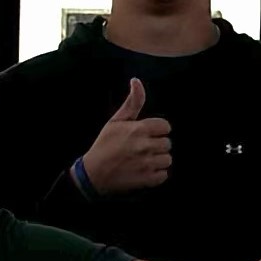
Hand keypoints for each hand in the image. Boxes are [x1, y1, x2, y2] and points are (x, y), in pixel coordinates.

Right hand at [77, 79, 173, 194]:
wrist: (93, 173)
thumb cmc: (104, 144)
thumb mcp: (115, 120)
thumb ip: (132, 102)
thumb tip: (136, 81)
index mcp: (139, 129)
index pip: (165, 126)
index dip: (157, 130)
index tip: (148, 134)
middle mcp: (145, 146)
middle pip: (167, 143)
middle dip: (157, 145)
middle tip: (143, 148)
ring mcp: (147, 164)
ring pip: (167, 159)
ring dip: (158, 160)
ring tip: (145, 159)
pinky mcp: (147, 179)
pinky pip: (163, 175)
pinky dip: (157, 174)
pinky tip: (146, 170)